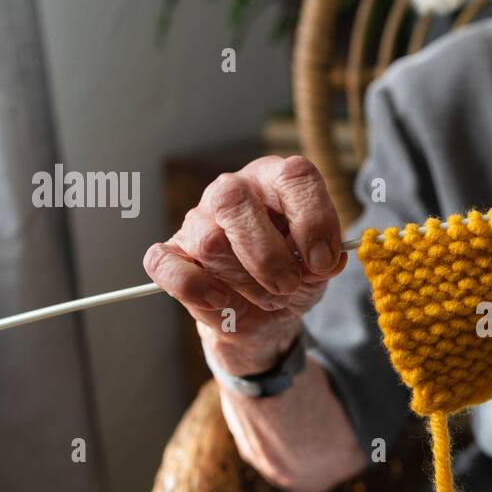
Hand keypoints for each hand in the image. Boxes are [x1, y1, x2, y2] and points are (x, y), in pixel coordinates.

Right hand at [143, 155, 347, 375]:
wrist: (265, 317)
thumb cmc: (295, 277)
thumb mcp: (319, 271)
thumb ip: (324, 263)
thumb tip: (325, 262)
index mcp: (276, 181)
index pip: (294, 175)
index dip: (314, 219)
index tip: (323, 261)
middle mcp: (232, 191)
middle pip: (235, 199)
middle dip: (269, 254)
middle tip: (288, 283)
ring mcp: (197, 220)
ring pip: (209, 241)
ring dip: (246, 282)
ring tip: (266, 296)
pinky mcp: (172, 254)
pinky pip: (166, 265)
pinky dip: (195, 288)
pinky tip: (220, 299)